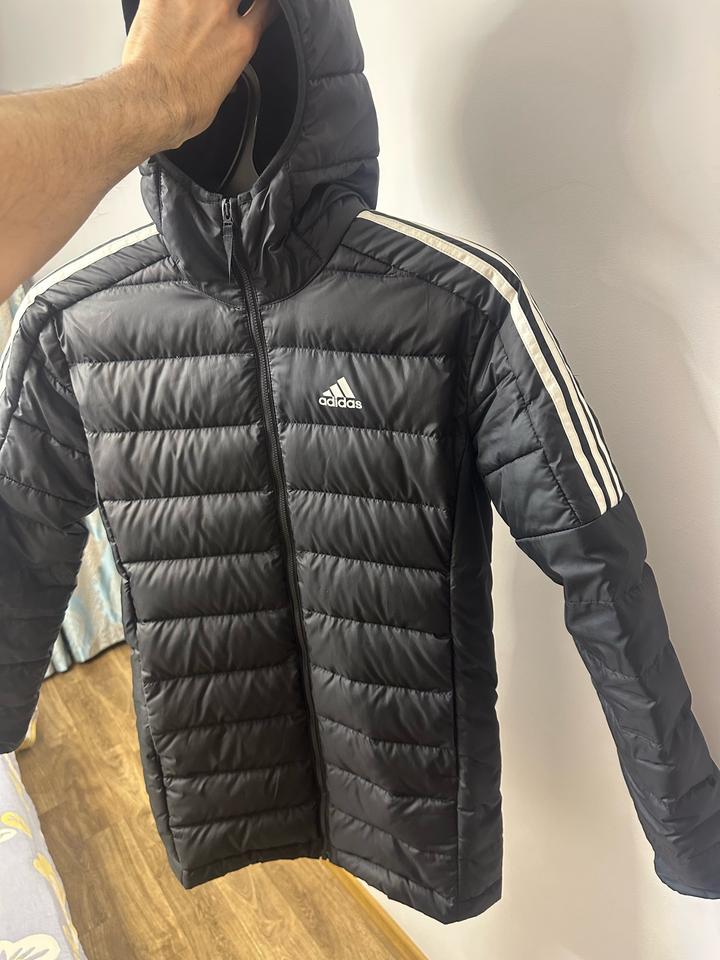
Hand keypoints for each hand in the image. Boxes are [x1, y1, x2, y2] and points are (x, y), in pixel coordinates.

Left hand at [121, 0, 279, 149]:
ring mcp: (190, 0)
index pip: (265, 8)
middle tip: (221, 11)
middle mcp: (220, 13)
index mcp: (241, 40)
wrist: (154, 102)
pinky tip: (165, 13)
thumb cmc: (184, 106)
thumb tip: (219, 69)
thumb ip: (226, 68)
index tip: (258, 7)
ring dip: (199, 4)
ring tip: (192, 15)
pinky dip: (167, 3)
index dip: (263, 6)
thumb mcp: (222, 91)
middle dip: (230, 3)